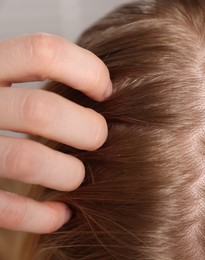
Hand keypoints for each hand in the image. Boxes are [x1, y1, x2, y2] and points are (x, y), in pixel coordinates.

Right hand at [0, 34, 111, 233]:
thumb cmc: (2, 108)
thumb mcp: (9, 78)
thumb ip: (43, 75)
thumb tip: (113, 88)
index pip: (43, 52)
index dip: (87, 71)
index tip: (105, 92)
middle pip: (40, 111)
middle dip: (86, 129)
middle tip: (98, 138)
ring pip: (26, 160)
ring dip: (67, 174)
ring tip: (77, 177)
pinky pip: (5, 209)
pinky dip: (42, 216)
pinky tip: (61, 213)